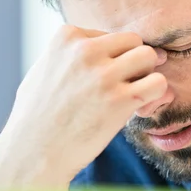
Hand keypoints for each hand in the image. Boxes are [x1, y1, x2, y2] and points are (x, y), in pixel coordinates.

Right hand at [0, 25, 166, 190]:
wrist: (32, 155)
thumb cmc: (37, 116)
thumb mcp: (44, 69)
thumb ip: (71, 53)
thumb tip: (105, 46)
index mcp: (66, 36)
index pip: (111, 35)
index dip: (113, 59)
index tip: (101, 81)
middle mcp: (85, 51)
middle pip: (133, 41)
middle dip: (134, 62)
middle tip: (125, 86)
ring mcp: (104, 75)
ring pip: (149, 56)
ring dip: (146, 75)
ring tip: (133, 95)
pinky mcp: (120, 100)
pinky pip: (158, 83)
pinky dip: (156, 94)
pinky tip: (139, 108)